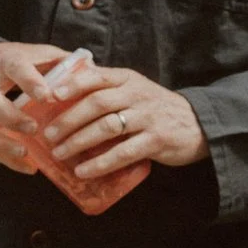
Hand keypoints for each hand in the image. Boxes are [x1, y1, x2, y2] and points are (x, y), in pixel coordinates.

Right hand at [0, 38, 72, 174]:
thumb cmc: (17, 61)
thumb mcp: (38, 54)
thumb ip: (62, 62)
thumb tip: (92, 68)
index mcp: (5, 59)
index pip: (16, 68)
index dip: (30, 83)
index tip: (48, 97)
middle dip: (10, 117)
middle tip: (33, 129)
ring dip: (1, 143)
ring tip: (26, 156)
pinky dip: (1, 155)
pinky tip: (23, 165)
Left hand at [35, 63, 204, 179]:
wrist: (199, 124)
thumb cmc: (155, 107)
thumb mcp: (134, 89)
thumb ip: (106, 87)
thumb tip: (62, 90)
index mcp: (128, 79)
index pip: (97, 76)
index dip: (72, 85)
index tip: (50, 95)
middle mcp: (137, 95)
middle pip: (97, 104)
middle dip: (68, 120)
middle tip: (48, 134)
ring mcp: (148, 117)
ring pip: (107, 127)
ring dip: (79, 141)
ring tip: (59, 153)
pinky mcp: (156, 141)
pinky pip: (122, 153)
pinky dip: (100, 163)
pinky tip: (83, 171)